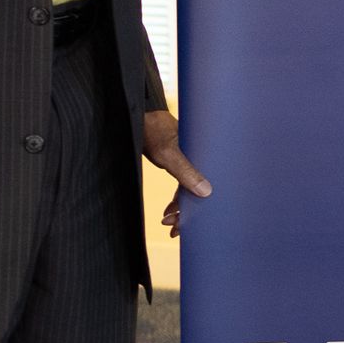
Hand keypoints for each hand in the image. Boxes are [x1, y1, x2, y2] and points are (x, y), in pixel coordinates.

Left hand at [143, 108, 209, 238]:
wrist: (137, 113)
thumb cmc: (152, 129)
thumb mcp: (168, 153)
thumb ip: (186, 172)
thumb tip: (206, 192)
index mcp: (201, 156)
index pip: (204, 188)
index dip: (194, 209)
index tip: (181, 226)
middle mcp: (197, 159)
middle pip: (198, 191)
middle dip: (187, 212)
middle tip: (173, 229)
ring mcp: (187, 160)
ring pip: (189, 190)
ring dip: (180, 207)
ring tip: (168, 220)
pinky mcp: (177, 160)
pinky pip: (182, 184)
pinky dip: (176, 198)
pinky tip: (169, 208)